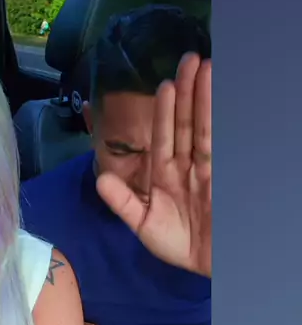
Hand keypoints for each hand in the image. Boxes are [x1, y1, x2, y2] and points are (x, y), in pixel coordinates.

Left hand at [97, 53, 210, 277]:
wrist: (207, 265)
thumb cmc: (177, 244)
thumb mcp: (144, 226)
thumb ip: (123, 203)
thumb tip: (100, 181)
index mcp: (164, 173)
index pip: (164, 136)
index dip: (166, 112)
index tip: (166, 84)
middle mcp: (187, 165)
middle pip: (188, 123)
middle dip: (189, 92)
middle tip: (191, 58)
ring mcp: (207, 169)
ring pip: (206, 128)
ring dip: (206, 100)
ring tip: (207, 68)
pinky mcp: (223, 175)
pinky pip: (221, 146)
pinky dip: (221, 123)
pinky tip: (220, 101)